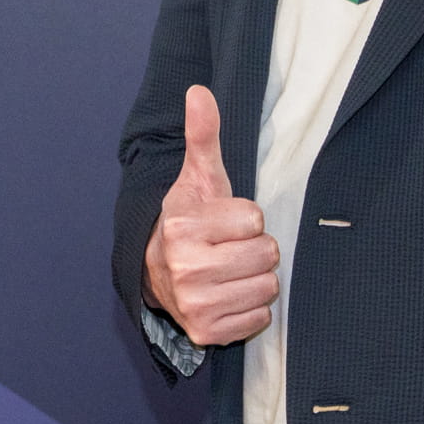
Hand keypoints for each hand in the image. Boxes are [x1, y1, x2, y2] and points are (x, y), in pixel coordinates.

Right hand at [145, 84, 279, 347]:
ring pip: (267, 286)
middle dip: (255, 248)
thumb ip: (203, 136)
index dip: (247, 219)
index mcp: (182, 226)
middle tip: (229, 248)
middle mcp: (184, 268)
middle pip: (266, 254)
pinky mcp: (206, 333)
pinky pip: (259, 318)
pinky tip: (228, 295)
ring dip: (256, 278)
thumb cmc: (189, 221)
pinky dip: (250, 309)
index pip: (255, 220)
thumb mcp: (197, 178)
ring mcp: (194, 304)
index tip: (225, 222)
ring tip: (229, 271)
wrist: (155, 272)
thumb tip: (199, 91)